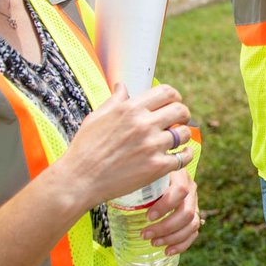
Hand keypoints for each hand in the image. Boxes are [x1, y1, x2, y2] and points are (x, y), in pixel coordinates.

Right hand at [62, 83, 193, 209]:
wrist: (80, 179)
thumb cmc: (85, 148)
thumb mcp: (96, 117)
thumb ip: (114, 100)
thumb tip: (122, 86)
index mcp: (130, 108)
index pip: (166, 92)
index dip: (174, 96)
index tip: (174, 103)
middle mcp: (144, 124)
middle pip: (180, 110)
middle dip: (183, 114)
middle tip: (180, 120)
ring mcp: (152, 146)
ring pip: (184, 133)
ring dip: (183, 135)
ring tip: (178, 139)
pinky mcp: (156, 167)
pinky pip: (183, 157)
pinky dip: (185, 155)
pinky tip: (182, 155)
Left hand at [142, 166, 202, 255]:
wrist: (154, 180)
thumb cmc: (143, 178)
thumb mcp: (141, 176)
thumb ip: (136, 181)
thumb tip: (114, 190)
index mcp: (179, 175)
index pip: (180, 190)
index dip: (166, 206)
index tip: (148, 216)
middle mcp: (191, 189)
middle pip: (186, 212)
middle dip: (165, 227)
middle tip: (145, 234)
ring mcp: (194, 203)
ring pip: (191, 224)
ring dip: (172, 237)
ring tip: (153, 243)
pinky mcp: (193, 216)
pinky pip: (193, 233)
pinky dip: (182, 244)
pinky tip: (167, 251)